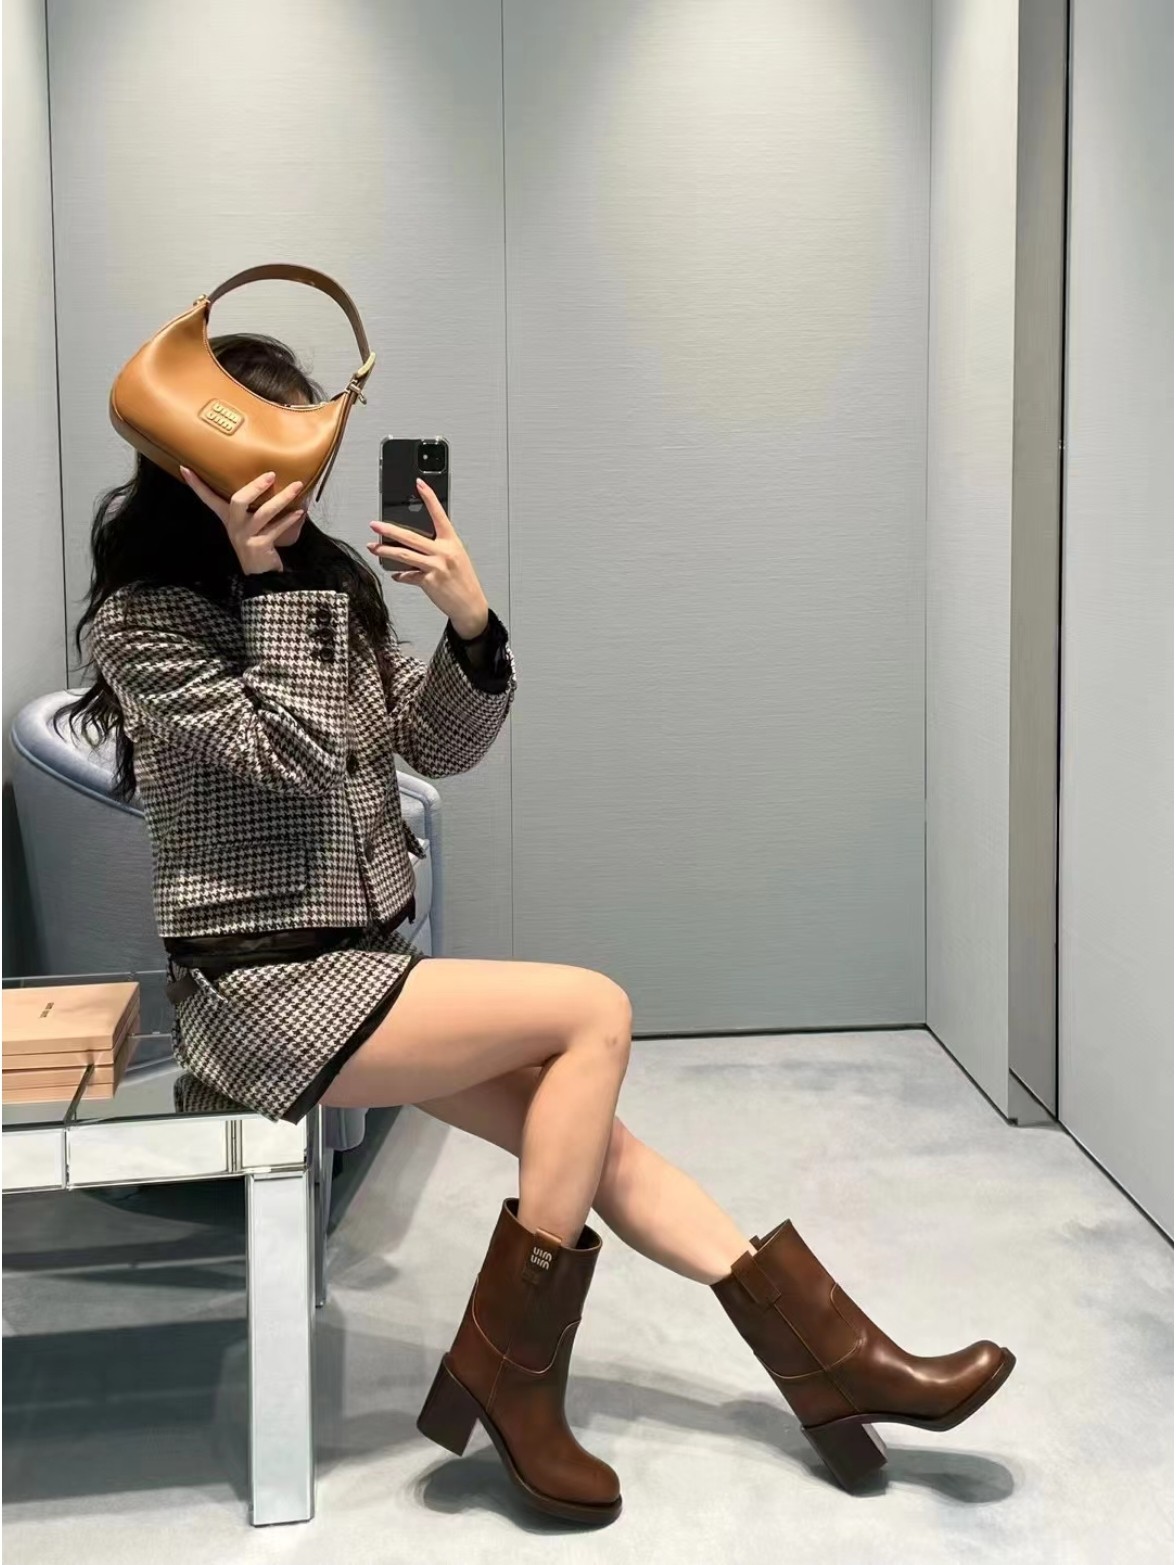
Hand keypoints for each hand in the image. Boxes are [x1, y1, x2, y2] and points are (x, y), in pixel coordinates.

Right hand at [180, 466, 306, 574]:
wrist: (261, 575)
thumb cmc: (256, 543)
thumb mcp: (248, 525)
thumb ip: (251, 508)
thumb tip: (270, 480)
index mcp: (228, 518)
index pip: (208, 499)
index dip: (197, 485)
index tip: (185, 467)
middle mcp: (234, 526)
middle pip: (238, 501)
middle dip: (255, 487)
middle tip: (271, 475)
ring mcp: (246, 536)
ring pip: (263, 513)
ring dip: (282, 499)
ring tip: (297, 487)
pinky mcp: (259, 546)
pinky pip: (276, 529)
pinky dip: (289, 520)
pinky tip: (299, 512)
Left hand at [367, 479, 489, 637]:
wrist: (471, 606)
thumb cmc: (464, 582)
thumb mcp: (456, 558)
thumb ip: (438, 549)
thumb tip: (415, 545)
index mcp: (452, 542)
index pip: (439, 515)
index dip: (430, 498)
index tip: (419, 484)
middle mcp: (443, 552)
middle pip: (411, 537)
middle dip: (389, 529)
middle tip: (375, 524)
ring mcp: (436, 567)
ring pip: (404, 555)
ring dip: (386, 550)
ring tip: (373, 547)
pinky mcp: (429, 581)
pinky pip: (408, 575)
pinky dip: (400, 575)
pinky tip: (395, 574)